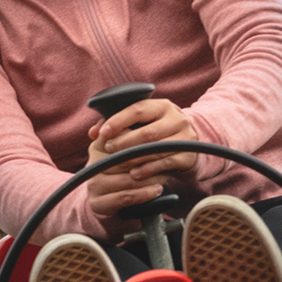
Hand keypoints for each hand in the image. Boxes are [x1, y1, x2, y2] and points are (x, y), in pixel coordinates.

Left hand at [85, 98, 198, 221]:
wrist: (187, 147)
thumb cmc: (155, 133)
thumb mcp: (140, 124)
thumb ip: (116, 125)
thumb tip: (93, 132)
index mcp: (162, 106)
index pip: (137, 110)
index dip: (118, 121)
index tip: (102, 133)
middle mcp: (177, 119)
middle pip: (147, 132)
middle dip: (124, 142)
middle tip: (108, 149)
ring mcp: (186, 137)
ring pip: (156, 149)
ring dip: (133, 158)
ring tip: (117, 163)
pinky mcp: (189, 155)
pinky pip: (166, 163)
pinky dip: (148, 169)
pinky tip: (134, 174)